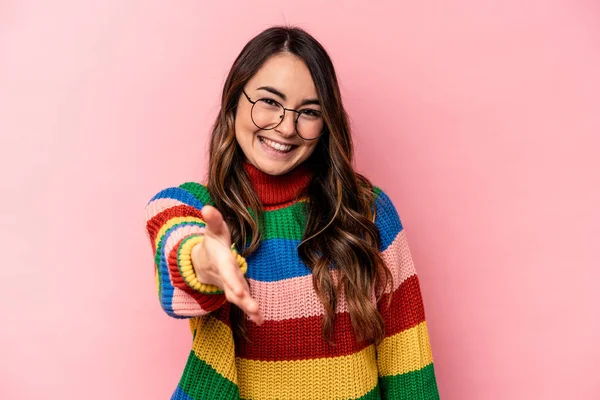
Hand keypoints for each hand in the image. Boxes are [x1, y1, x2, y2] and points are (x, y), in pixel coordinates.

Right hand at [191, 205, 263, 324]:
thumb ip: (213, 219)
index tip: (240, 292)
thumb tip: (207, 208)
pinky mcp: (236, 290)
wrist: (202, 261)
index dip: (233, 282)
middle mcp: (225, 277)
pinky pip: (243, 302)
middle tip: (253, 308)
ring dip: (248, 308)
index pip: (228, 273)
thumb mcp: (213, 229)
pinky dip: (250, 312)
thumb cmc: (212, 242)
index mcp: (222, 262)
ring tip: (259, 317)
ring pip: (238, 299)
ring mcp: (230, 286)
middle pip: (233, 290)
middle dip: (242, 300)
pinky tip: (260, 321)